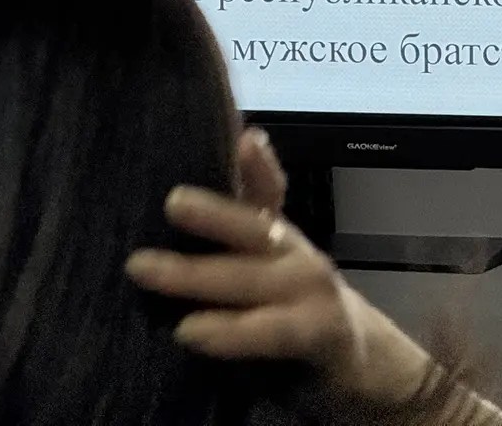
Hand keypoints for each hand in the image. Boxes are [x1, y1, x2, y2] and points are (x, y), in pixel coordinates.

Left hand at [126, 130, 433, 408]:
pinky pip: (271, 331)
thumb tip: (180, 186)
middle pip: (253, 227)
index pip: (265, 185)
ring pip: (250, 278)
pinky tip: (189, 332)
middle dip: (210, 214)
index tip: (241, 139)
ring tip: (143, 269)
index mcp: (272, 229)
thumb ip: (220, 228)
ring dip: (197, 275)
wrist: (358, 363)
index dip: (256, 163)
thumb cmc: (284, 306)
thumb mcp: (251, 266)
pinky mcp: (319, 333)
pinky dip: (231, 333)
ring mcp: (312, 291)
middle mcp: (294, 250)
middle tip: (168, 202)